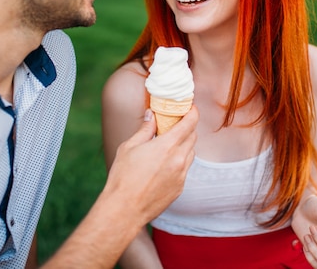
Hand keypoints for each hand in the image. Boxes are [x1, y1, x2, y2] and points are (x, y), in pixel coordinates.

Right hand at [103, 107, 197, 224]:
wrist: (125, 209)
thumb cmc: (123, 177)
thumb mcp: (129, 147)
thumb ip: (145, 129)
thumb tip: (152, 115)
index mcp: (167, 146)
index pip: (190, 123)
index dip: (193, 113)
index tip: (191, 108)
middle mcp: (179, 160)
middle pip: (193, 137)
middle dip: (187, 128)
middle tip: (176, 124)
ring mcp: (181, 175)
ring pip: (190, 153)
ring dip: (184, 145)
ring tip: (169, 144)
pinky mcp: (180, 188)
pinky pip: (185, 169)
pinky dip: (179, 161)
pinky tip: (164, 164)